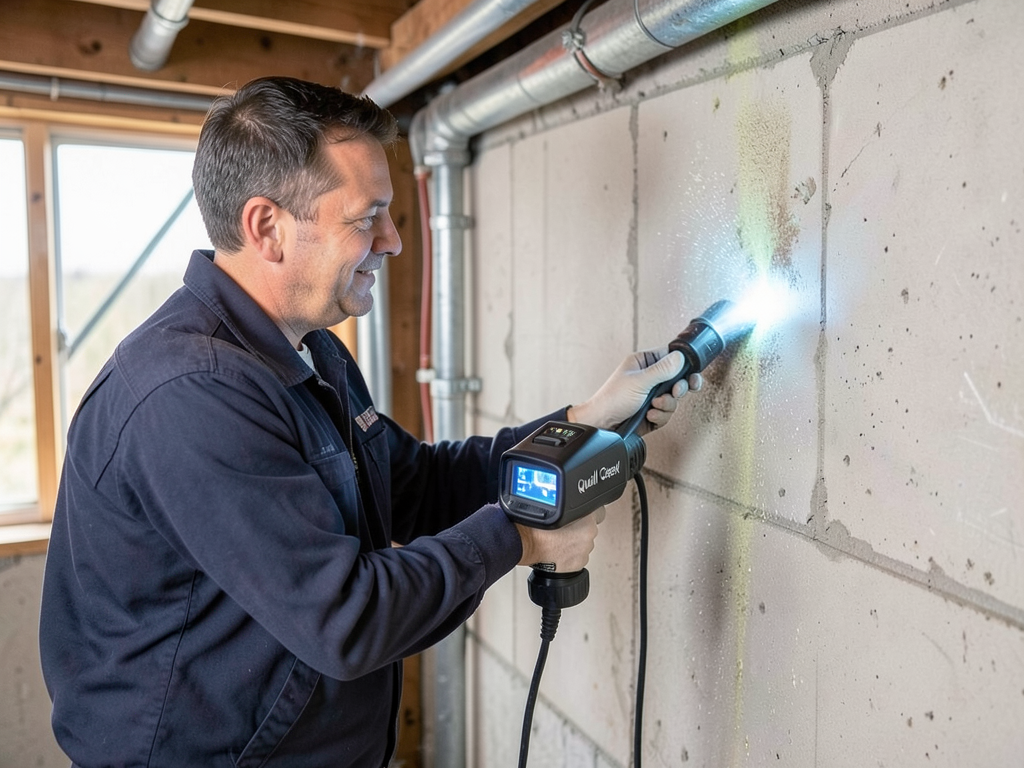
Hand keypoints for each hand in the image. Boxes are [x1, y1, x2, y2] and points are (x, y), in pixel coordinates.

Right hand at [515, 507, 604, 572]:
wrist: (524, 543)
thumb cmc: (535, 524)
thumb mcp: (553, 506)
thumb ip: (566, 504)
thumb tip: (568, 501)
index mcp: (587, 516)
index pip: (598, 512)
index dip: (588, 514)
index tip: (581, 516)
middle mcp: (589, 533)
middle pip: (589, 529)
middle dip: (579, 529)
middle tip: (563, 530)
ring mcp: (584, 549)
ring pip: (583, 544)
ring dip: (574, 543)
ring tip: (558, 541)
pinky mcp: (578, 563)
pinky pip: (577, 557)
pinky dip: (570, 556)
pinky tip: (558, 552)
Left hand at [567, 348, 702, 432]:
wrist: (602, 425)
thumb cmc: (612, 399)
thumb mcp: (639, 381)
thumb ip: (661, 370)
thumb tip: (680, 357)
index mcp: (644, 363)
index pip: (671, 357)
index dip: (684, 365)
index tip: (691, 375)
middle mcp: (649, 378)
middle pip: (678, 379)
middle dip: (678, 388)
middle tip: (675, 391)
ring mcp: (651, 395)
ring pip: (674, 399)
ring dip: (666, 405)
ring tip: (653, 406)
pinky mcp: (653, 412)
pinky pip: (667, 413)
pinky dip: (660, 416)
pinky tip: (649, 415)